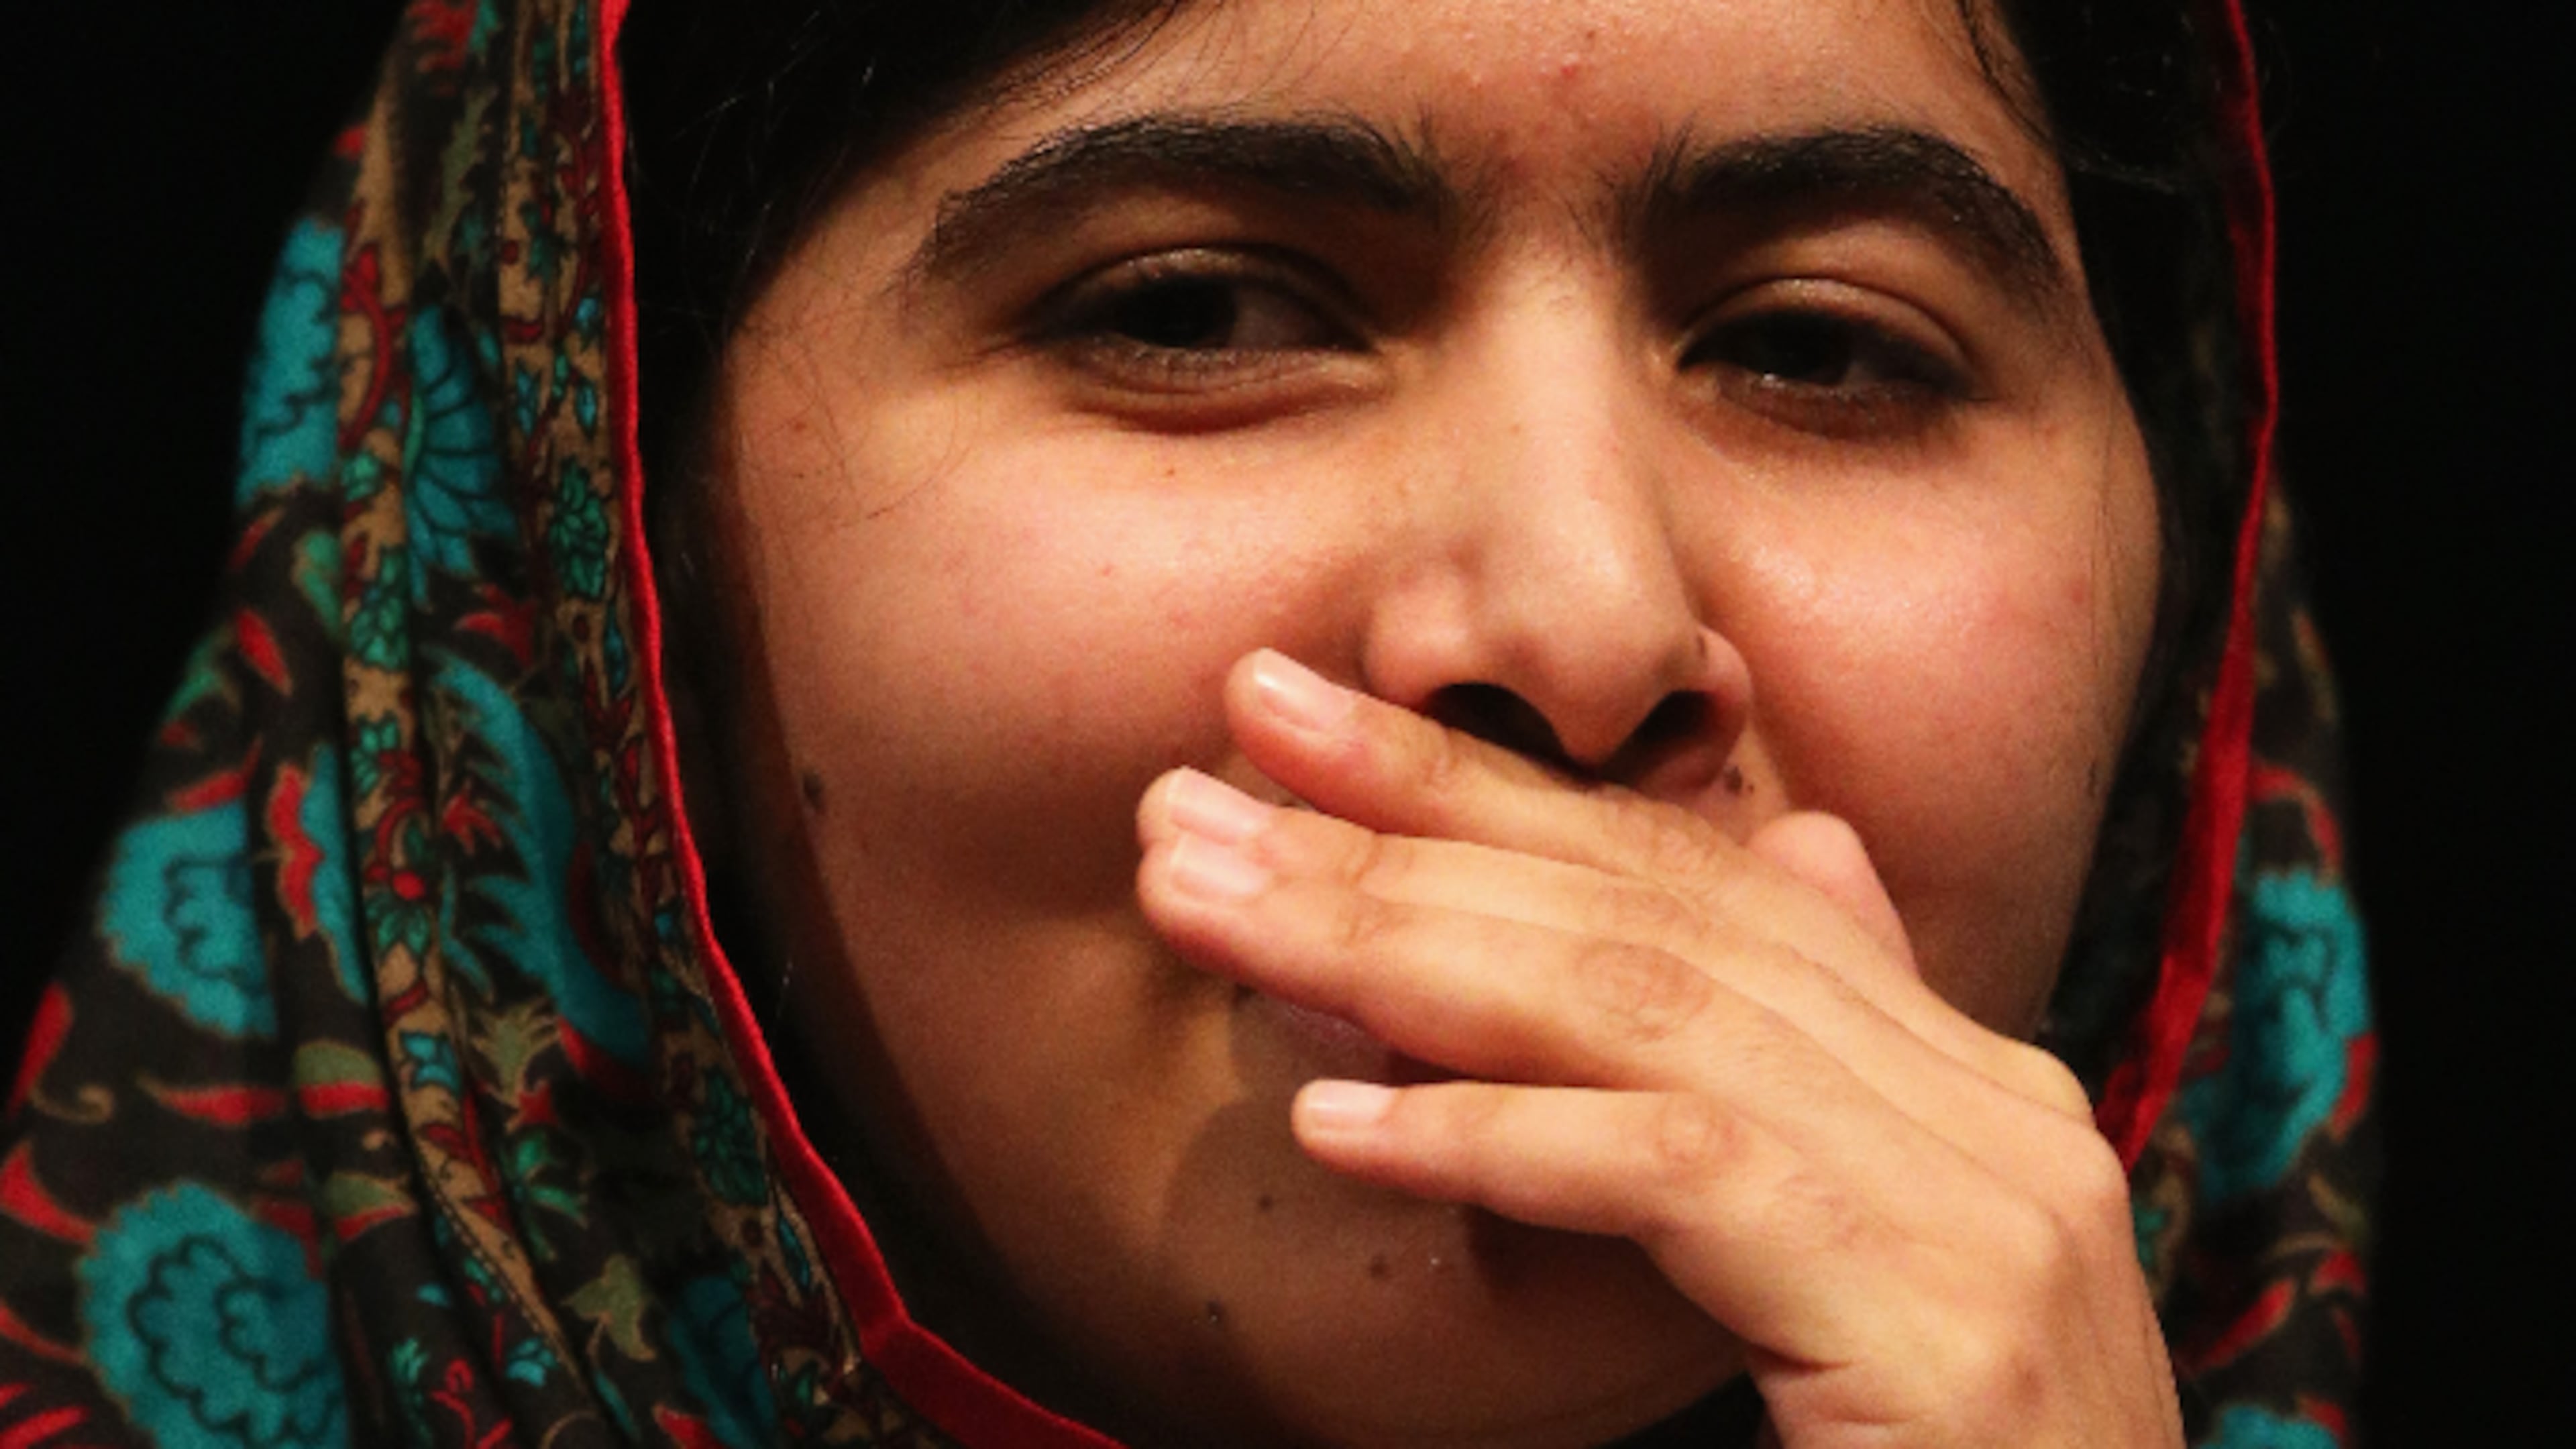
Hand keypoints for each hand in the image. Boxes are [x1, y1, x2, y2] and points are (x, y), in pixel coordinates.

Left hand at [1134, 651, 2181, 1447]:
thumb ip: (1810, 1073)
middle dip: (1398, 841)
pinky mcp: (1936, 1322)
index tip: (1284, 726)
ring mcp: (1983, 1210)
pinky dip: (1495, 1141)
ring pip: (1643, 1013)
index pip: (1687, 880)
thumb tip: (1806, 852)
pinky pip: (1678, 1178)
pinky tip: (1336, 1123)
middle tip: (1189, 797)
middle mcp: (1992, 1110)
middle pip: (1647, 918)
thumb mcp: (1849, 1260)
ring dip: (1394, 954)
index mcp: (1962, 1078)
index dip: (1476, 788)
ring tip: (1207, 913)